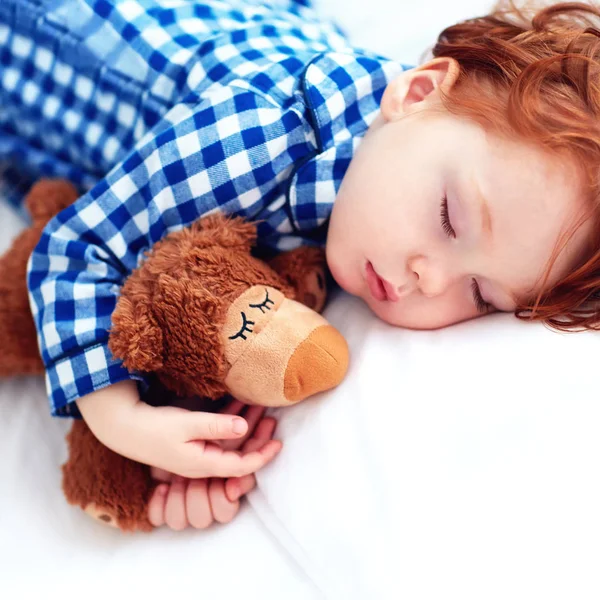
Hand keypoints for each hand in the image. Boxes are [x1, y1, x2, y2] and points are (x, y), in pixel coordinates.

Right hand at [147, 400, 276, 529]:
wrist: (122, 428)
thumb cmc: (153, 427)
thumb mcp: (187, 424)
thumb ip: (217, 426)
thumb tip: (244, 428)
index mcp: (203, 464)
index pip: (241, 466)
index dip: (262, 456)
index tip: (278, 443)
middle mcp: (202, 464)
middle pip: (237, 455)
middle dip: (257, 438)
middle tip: (272, 420)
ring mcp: (195, 455)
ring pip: (228, 445)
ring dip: (244, 427)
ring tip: (258, 408)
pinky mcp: (190, 446)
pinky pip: (217, 438)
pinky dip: (229, 423)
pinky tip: (237, 406)